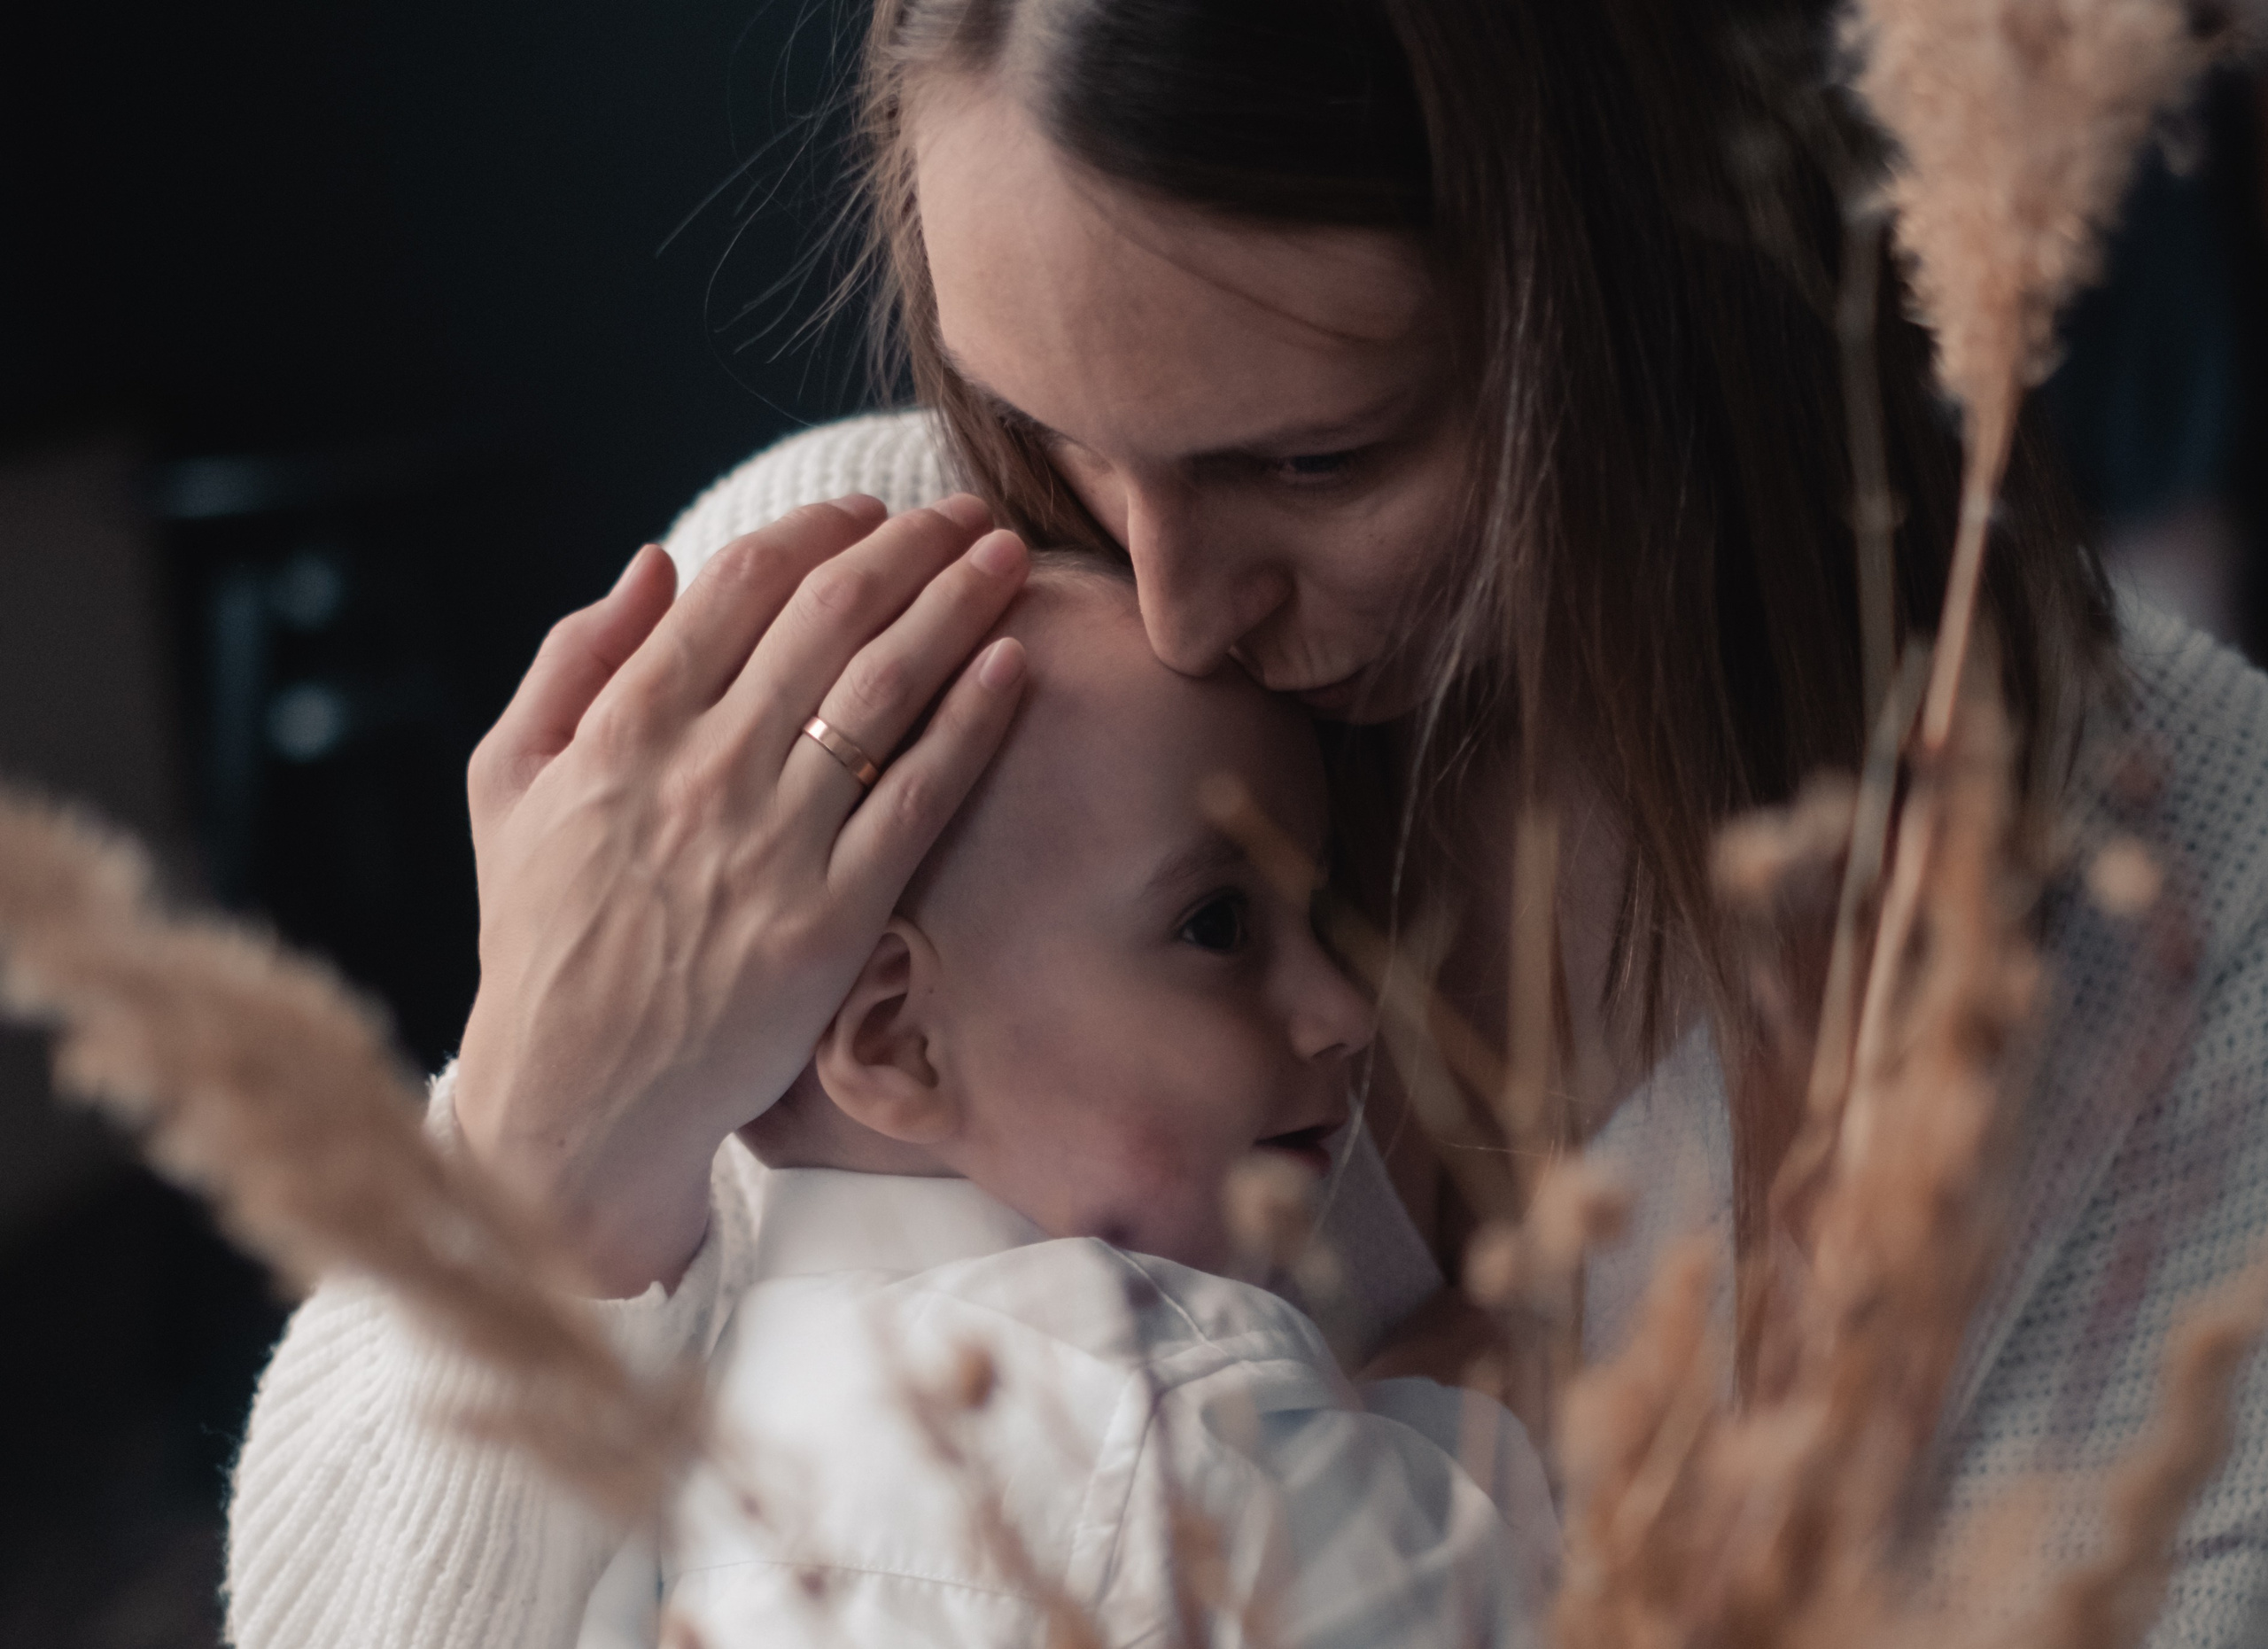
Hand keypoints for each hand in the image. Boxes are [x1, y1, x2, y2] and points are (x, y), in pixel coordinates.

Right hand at [452, 495, 1028, 1294]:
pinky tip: (1012, 665)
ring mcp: (771, 847)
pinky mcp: (832, 919)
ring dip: (956, 605)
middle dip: (910, 547)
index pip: (739, 589)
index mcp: (621, 731)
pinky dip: (970, 721)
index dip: (818, 532)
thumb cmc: (542, 936)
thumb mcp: (506, 785)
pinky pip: (918, 797)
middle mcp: (701, 774)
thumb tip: (655, 562)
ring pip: (884, 690)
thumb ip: (572, 664)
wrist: (579, 1099)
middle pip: (829, 619)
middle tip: (966, 513)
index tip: (868, 513)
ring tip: (1008, 557)